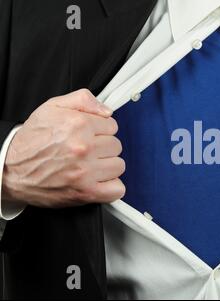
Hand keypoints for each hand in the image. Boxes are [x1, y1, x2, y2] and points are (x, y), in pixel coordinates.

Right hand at [2, 89, 125, 207]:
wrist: (10, 170)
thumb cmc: (31, 141)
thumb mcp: (52, 107)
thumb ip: (83, 100)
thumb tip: (107, 110)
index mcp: (78, 125)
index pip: (112, 125)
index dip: (101, 130)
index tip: (90, 135)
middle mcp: (84, 147)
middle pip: (116, 146)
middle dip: (103, 147)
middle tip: (86, 151)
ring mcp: (86, 172)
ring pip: (119, 166)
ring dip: (107, 166)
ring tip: (90, 165)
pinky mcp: (86, 192)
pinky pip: (117, 189)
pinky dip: (111, 187)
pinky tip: (97, 181)